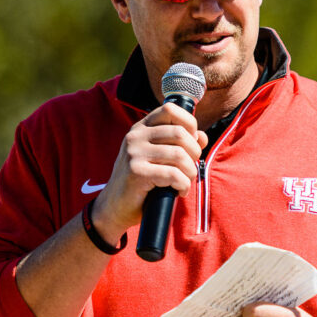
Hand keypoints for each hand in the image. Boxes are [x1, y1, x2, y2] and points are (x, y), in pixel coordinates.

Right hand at [92, 103, 207, 242]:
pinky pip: (173, 174)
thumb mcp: (159, 157)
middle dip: (194, 152)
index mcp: (141, 128)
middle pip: (180, 132)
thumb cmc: (140, 181)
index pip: (170, 109)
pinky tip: (179, 191)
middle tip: (190, 168)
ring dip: (190, 172)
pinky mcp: (136, 172)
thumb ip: (179, 144)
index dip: (189, 123)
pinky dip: (183, 185)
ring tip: (185, 182)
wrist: (114, 207)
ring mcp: (134, 153)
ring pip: (179, 154)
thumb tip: (202, 137)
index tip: (192, 142)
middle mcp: (135, 136)